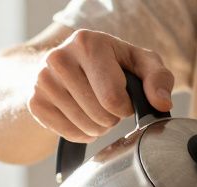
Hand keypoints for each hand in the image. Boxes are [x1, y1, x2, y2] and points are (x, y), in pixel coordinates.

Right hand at [28, 29, 173, 142]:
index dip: (126, 107)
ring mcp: (43, 81)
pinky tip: (82, 116)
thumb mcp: (139, 62)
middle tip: (108, 104)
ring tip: (96, 108)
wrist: (66, 64)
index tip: (124, 98)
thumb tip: (162, 104)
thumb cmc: (110, 64)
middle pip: (100, 116)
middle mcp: (59, 58)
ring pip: (86, 127)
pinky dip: (82, 133)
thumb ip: (158, 78)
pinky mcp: (35, 102)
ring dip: (99, 126)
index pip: (113, 98)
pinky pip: (69, 133)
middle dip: (112, 118)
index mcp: (87, 43)